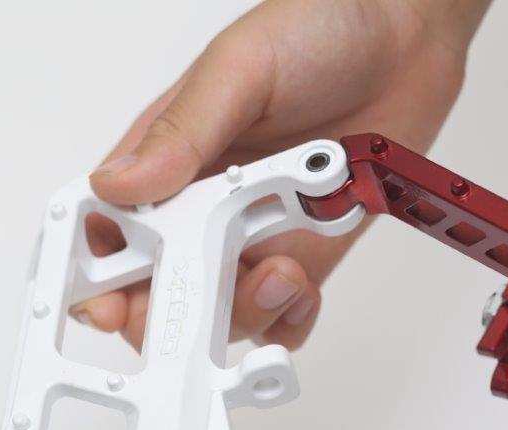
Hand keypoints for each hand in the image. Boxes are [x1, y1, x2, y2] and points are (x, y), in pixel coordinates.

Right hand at [76, 0, 490, 349]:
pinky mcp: (306, 252)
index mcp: (166, 155)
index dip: (100, 274)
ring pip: (222, 311)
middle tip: (201, 304)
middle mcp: (203, 203)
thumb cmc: (318, 31)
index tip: (113, 301)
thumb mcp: (238, 69)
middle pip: (158, 286)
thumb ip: (182, 132)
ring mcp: (254, 234)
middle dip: (169, 313)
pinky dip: (288, 320)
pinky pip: (283, 312)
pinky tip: (302, 292)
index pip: (109, 226)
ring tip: (282, 272)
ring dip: (244, 311)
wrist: (406, 41)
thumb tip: (119, 184)